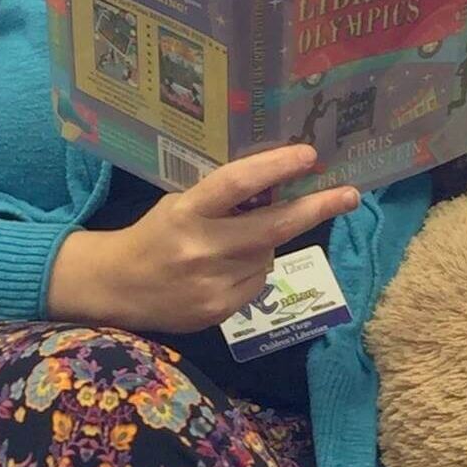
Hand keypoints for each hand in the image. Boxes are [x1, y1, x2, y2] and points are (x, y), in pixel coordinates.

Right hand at [47, 144, 359, 332]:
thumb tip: (277, 182)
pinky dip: (253, 269)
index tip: (310, 156)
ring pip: (268, 254)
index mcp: (187, 212)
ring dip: (267, 242)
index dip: (276, 167)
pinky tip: (224, 269)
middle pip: (273, 227)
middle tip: (349, 194)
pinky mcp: (220, 311)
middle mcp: (202, 248)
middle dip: (316, 208)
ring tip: (234, 241)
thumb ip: (221, 198)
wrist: (118, 287)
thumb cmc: (154, 234)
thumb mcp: (180, 204)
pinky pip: (257, 281)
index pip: (237, 184)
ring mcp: (213, 283)